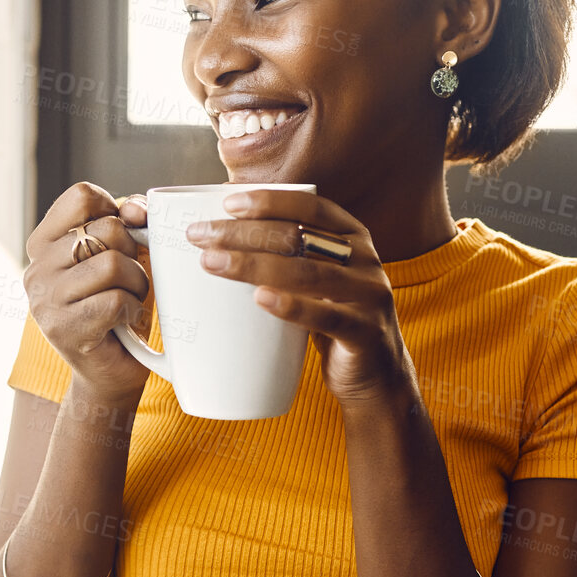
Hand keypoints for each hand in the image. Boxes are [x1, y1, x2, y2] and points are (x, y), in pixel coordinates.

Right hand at [24, 183, 152, 405]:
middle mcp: (36, 269)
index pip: (81, 196)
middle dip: (134, 253)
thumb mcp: (120, 255)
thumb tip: (137, 210)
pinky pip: (115, 301)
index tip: (125, 234)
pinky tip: (124, 320)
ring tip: (129, 299)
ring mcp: (45, 300)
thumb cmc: (116, 307)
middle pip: (106, 230)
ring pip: (113, 264)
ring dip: (137, 284)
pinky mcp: (63, 329)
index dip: (115, 209)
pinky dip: (132, 310)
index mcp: (43, 243)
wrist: (107, 372)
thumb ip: (126, 222)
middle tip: (128, 279)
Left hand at [184, 188, 405, 402]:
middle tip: (200, 236)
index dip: (270, 201)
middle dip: (244, 233)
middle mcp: (365, 259)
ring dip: (254, 265)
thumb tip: (221, 236)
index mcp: (352, 237)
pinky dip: (292, 307)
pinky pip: (327, 317)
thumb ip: (288, 256)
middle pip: (299, 237)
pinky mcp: (366, 333)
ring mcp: (369, 295)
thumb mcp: (316, 279)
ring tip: (212, 262)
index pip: (311, 208)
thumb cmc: (332, 317)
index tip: (228, 203)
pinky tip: (260, 299)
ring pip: (307, 273)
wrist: (376, 374)